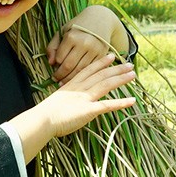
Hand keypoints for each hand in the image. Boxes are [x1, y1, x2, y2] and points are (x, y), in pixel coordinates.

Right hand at [7, 54, 136, 159]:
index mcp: (71, 86)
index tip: (110, 56)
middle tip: (129, 64)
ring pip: (106, 85)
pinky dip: (121, 103)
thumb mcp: (55, 103)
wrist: (42, 120)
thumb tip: (69, 105)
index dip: (100, 63)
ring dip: (120, 79)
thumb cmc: (45, 115)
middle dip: (116, 69)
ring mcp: (85, 98)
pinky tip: (132, 101)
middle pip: (101, 75)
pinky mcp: (89, 110)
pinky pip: (108, 105)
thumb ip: (65, 101)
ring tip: (133, 75)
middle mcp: (80, 89)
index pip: (88, 70)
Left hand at [47, 5, 128, 82]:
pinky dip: (83, 76)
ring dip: (70, 79)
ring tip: (64, 82)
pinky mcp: (102, 55)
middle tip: (56, 80)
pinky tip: (77, 79)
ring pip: (80, 70)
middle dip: (60, 76)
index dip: (55, 67)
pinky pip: (90, 69)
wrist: (100, 20)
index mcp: (72, 37)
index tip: (53, 72)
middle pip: (69, 66)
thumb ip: (53, 46)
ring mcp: (94, 50)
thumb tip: (50, 63)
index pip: (60, 58)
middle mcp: (83, 43)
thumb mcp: (63, 31)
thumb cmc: (78, 27)